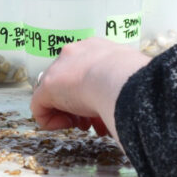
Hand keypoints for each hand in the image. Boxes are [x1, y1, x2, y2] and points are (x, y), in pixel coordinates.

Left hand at [29, 37, 149, 141]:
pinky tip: (69, 125)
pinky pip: (39, 107)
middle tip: (94, 123)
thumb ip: (127, 83)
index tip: (105, 108)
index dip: (96, 93)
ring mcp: (58, 69)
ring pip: (57, 95)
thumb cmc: (133, 79)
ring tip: (86, 128)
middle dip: (83, 106)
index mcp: (98, 49)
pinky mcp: (46, 86)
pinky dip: (52, 121)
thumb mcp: (133, 77)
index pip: (90, 71)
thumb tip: (137, 99)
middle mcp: (76, 53)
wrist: (119, 77)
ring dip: (72, 115)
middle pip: (73, 84)